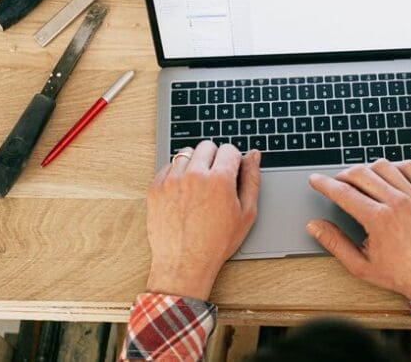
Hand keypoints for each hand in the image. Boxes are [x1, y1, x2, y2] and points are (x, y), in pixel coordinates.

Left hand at [146, 141, 260, 299]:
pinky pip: (168, 166)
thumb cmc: (216, 243)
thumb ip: (252, 180)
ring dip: (194, 163)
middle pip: (207, 146)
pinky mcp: (156, 188)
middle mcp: (194, 175)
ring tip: (198, 184)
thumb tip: (253, 156)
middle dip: (214, 158)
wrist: (184, 264)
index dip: (233, 161)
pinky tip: (184, 191)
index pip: (229, 149)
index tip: (231, 171)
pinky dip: (177, 173)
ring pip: (186, 153)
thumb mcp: (246, 214)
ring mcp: (172, 181)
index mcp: (220, 180)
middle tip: (215, 178)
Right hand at [307, 159, 410, 298]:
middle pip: (361, 174)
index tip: (315, 180)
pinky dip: (396, 166)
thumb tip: (315, 227)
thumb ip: (335, 243)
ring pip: (384, 166)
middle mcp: (397, 202)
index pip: (343, 192)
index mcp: (378, 219)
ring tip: (362, 179)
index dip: (324, 184)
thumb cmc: (403, 275)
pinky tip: (390, 175)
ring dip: (368, 169)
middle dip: (342, 175)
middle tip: (337, 183)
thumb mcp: (362, 266)